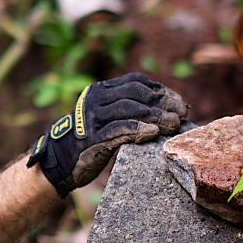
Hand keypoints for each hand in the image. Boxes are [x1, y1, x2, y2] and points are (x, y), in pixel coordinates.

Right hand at [27, 72, 187, 196]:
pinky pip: (118, 130)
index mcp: (101, 90)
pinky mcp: (91, 138)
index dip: (160, 90)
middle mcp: (95, 99)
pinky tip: (153, 133)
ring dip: (156, 116)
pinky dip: (138, 130)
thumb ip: (128, 109)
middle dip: (163, 102)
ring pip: (130, 109)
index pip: (136, 81)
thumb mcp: (107, 118)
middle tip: (182, 113)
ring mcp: (92, 118)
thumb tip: (168, 108)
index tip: (178, 102)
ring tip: (174, 124)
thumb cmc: (91, 140)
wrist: (60, 161)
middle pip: (136, 93)